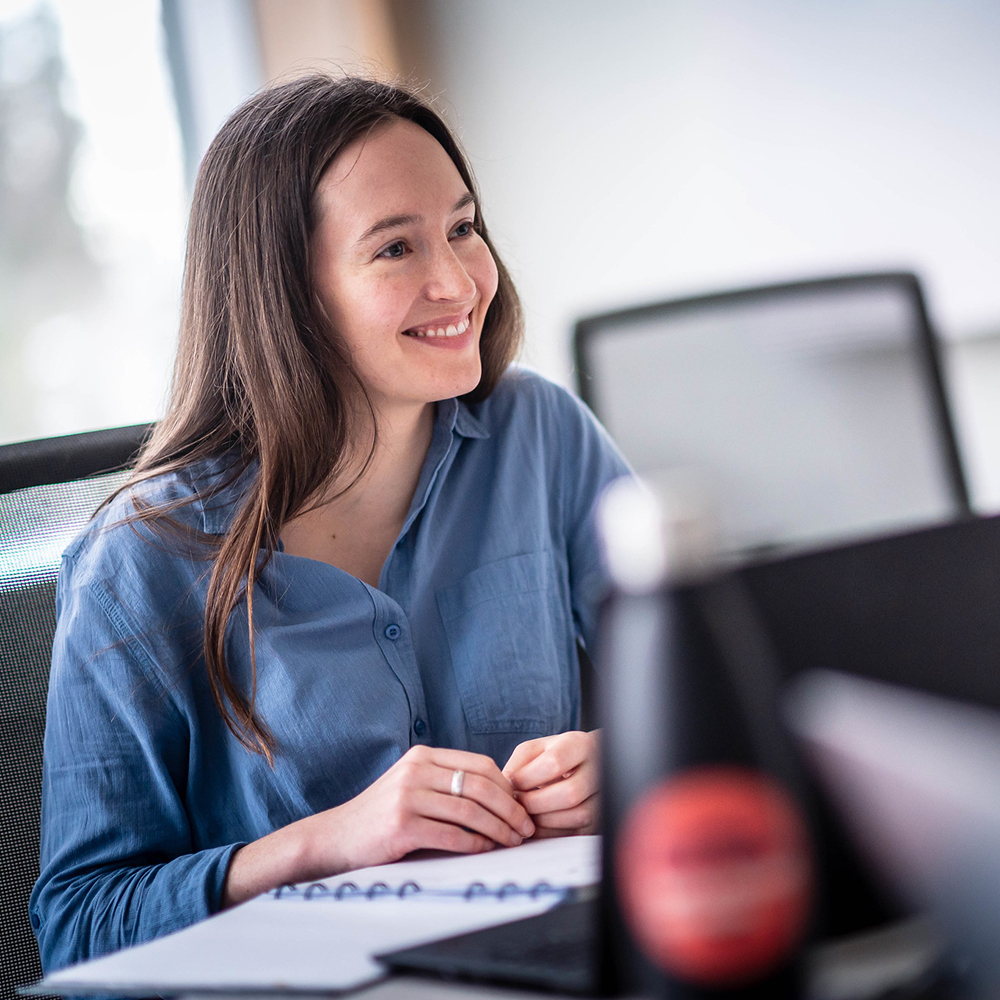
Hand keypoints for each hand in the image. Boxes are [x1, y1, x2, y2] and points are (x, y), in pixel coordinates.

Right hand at [224, 745, 534, 905]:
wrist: (337, 837)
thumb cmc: (381, 815)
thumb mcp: (413, 785)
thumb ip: (446, 782)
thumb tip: (499, 795)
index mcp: (422, 756)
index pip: (479, 764)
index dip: (506, 786)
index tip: (520, 805)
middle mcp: (416, 770)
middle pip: (480, 785)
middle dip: (510, 809)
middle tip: (525, 827)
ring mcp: (407, 796)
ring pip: (470, 811)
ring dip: (498, 829)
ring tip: (512, 841)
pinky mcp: (402, 825)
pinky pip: (452, 834)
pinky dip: (475, 844)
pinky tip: (486, 850)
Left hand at [502, 730, 599, 837]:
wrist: (587, 763)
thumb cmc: (556, 754)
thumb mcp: (536, 749)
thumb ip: (519, 763)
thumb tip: (506, 786)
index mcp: (580, 745)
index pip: (555, 762)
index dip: (529, 777)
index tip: (513, 782)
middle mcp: (599, 770)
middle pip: (569, 794)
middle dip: (535, 803)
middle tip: (518, 802)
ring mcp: (603, 796)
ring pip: (576, 816)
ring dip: (543, 820)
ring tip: (526, 813)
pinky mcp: (600, 819)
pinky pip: (576, 832)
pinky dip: (551, 832)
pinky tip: (538, 822)